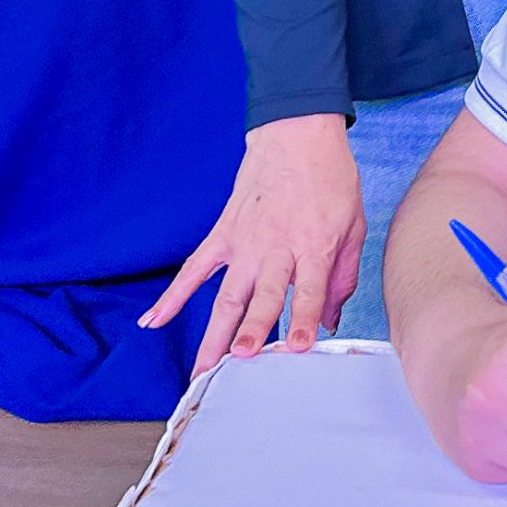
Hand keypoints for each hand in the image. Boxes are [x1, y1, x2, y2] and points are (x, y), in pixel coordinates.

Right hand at [139, 114, 364, 372]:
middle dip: (252, 331)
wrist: (298, 135)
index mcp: (314, 245)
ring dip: (215, 334)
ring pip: (226, 296)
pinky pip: (194, 269)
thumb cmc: (331, 180)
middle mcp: (276, 248)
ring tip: (203, 371)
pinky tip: (153, 321)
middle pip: (262, 297)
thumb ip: (343, 276)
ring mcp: (245, 242)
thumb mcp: (353, 225)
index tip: (300, 349)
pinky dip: (172, 296)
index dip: (306, 320)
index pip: (310, 291)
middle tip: (240, 362)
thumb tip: (331, 321)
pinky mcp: (223, 234)